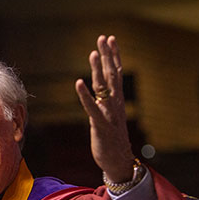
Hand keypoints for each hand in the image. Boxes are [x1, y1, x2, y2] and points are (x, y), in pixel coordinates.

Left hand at [74, 35, 135, 182]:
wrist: (119, 162)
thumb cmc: (112, 140)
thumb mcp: (109, 116)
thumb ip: (105, 102)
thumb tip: (99, 89)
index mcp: (116, 100)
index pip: (116, 73)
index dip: (113, 56)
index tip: (110, 39)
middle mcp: (115, 104)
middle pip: (112, 75)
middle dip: (107, 55)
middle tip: (103, 38)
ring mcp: (109, 113)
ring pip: (104, 87)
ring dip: (97, 70)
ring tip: (93, 53)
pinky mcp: (101, 125)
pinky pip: (92, 107)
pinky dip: (85, 95)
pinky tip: (78, 83)